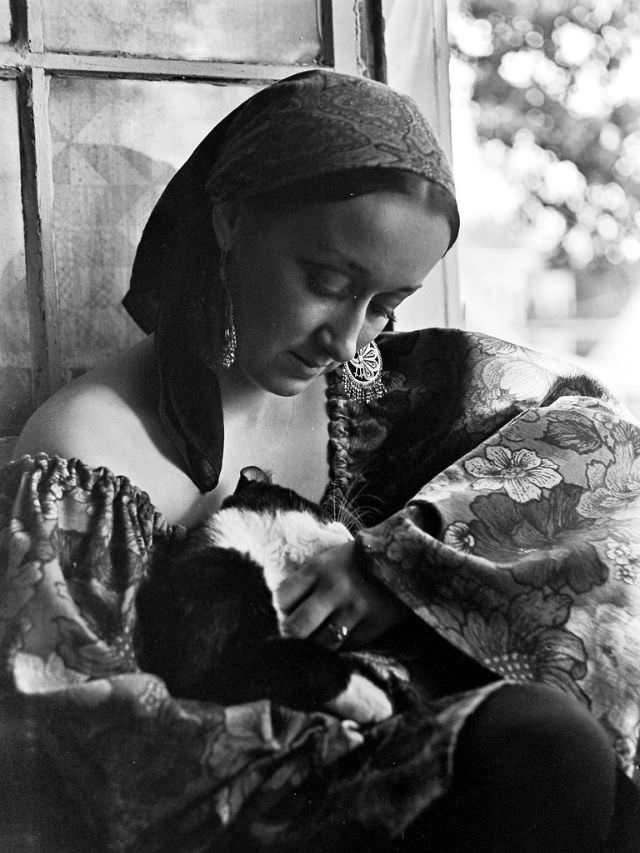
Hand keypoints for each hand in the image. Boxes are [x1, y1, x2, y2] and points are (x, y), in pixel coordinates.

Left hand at [277, 542, 405, 648]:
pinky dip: (340, 647)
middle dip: (291, 634)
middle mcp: (333, 589)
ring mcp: (353, 611)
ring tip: (317, 639)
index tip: (288, 609)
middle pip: (295, 628)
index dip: (281, 607)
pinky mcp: (372, 627)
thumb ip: (308, 580)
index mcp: (318, 568)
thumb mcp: (330, 558)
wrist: (406, 559)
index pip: (282, 597)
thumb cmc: (359, 560)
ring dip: (314, 646)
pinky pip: (346, 648)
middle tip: (296, 632)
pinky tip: (342, 636)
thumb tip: (284, 611)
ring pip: (320, 645)